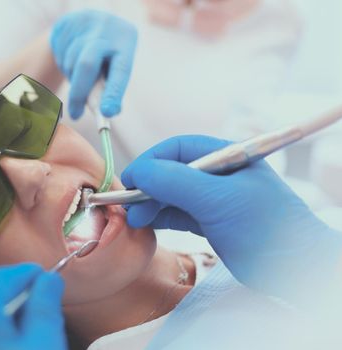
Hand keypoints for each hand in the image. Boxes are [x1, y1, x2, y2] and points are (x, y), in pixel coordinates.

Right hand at [50, 10, 136, 118]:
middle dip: (79, 93)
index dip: (113, 93)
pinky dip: (63, 66)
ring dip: (71, 79)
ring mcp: (85, 23)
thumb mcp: (115, 67)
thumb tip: (106, 112)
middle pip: (87, 64)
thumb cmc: (107, 55)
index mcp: (125, 42)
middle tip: (76, 114)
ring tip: (79, 78)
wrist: (88, 23)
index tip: (106, 113)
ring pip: (70, 63)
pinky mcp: (66, 23)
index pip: (120, 71)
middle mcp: (107, 29)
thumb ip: (111, 88)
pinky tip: (70, 60)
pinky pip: (59, 54)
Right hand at [121, 135, 341, 300]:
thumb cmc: (264, 228)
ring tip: (136, 219)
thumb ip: (174, 181)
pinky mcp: (212, 221)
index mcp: (226, 155)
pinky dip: (161, 217)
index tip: (130, 180)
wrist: (295, 268)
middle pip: (172, 171)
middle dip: (148, 186)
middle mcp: (218, 174)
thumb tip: (138, 172)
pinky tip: (149, 223)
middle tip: (130, 206)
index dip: (151, 161)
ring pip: (173, 194)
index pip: (178, 148)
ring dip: (151, 203)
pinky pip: (179, 213)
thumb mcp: (215, 198)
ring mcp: (215, 198)